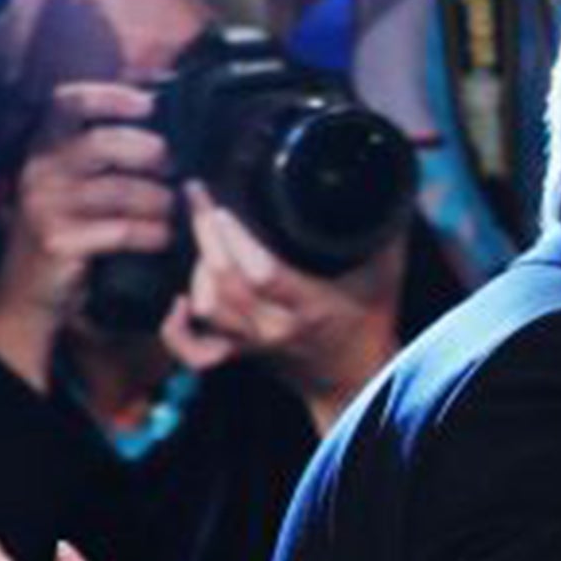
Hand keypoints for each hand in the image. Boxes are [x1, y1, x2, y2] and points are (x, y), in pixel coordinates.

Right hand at [0, 82, 176, 389]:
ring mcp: (46, 205)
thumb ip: (102, 156)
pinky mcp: (60, 240)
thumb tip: (160, 130)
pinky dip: (152, 233)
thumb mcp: (72, 185)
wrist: (30, 291)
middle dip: (148, 152)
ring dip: (159, 200)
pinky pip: (122, 230)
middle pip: (103, 143)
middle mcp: (40, 170)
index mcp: (43, 148)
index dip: (109, 97)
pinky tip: (163, 236)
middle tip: (171, 168)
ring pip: (122, 190)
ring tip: (171, 210)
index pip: (68, 103)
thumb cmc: (66, 229)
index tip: (148, 103)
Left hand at [160, 183, 402, 432]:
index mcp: (311, 306)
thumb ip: (381, 230)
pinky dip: (176, 329)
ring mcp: (252, 342)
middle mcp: (275, 327)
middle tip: (199, 196)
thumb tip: (379, 182)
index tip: (223, 204)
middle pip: (224, 284)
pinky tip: (178, 302)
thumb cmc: (371, 320)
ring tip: (204, 236)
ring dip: (198, 269)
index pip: (264, 275)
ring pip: (207, 306)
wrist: (358, 377)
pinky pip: (193, 351)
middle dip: (205, 234)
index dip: (236, 240)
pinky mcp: (238, 352)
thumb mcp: (385, 273)